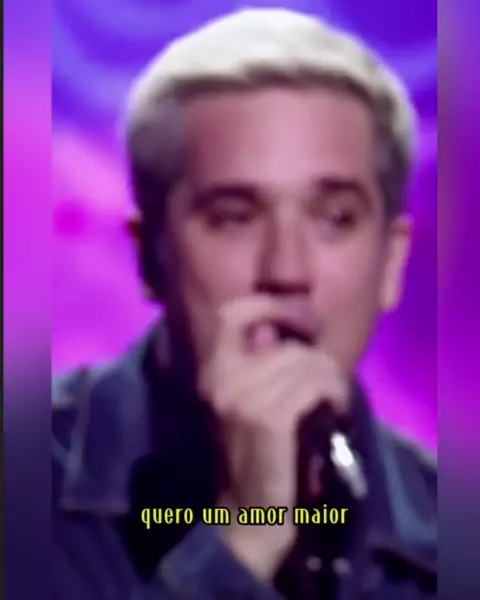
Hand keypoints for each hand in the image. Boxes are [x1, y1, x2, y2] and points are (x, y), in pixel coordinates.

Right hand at [198, 295, 348, 580]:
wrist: (246, 516)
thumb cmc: (255, 456)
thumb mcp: (246, 402)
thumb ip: (260, 363)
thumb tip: (297, 332)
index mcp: (211, 370)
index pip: (232, 312)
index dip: (272, 304)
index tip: (303, 319)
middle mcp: (220, 378)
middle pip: (287, 343)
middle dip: (317, 361)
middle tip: (326, 383)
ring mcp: (241, 397)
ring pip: (306, 362)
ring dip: (329, 381)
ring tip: (329, 402)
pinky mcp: (267, 418)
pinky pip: (313, 384)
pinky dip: (333, 395)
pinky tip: (332, 412)